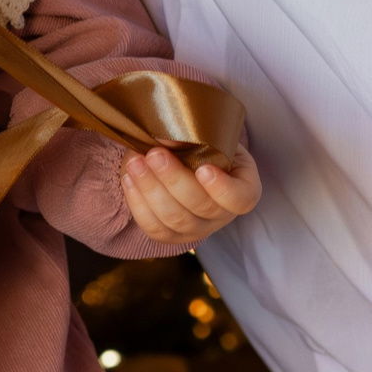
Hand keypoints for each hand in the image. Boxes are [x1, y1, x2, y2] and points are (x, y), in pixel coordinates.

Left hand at [123, 145, 259, 245]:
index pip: (240, 199)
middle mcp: (222, 216)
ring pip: (174, 220)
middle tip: (154, 154)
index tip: (203, 169)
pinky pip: (153, 228)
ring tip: (134, 162)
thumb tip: (162, 136)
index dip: (222, 189)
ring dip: (150, 189)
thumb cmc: (205, 145)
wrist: (189, 160)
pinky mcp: (171, 236)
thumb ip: (192, 136)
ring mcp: (197, 229)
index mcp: (243, 189)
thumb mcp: (210, 135)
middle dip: (173, 179)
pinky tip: (129, 178)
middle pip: (200, 207)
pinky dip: (137, 203)